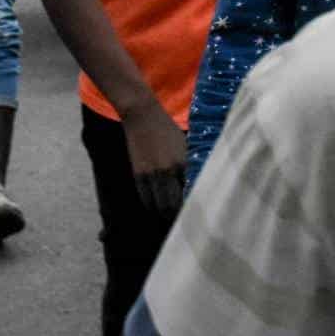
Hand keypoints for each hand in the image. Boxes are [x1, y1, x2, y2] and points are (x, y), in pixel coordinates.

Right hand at [122, 101, 187, 215]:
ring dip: (164, 213)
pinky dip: (151, 206)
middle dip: (177, 215)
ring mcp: (151, 174)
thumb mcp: (184, 146)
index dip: (191, 207)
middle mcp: (168, 171)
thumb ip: (189, 165)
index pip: (189, 194)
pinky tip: (156, 206)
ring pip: (158, 206)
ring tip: (169, 215)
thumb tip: (194, 185)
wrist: (143, 116)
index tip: (196, 213)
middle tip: (182, 219)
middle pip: (173, 205)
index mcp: (184, 163)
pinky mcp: (138, 174)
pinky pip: (145, 198)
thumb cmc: (168, 130)